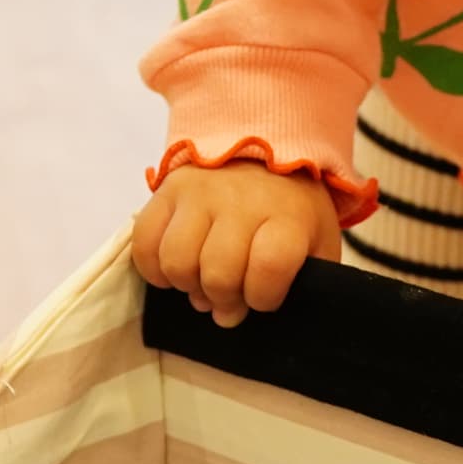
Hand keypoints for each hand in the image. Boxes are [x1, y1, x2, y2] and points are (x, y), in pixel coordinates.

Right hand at [130, 159, 343, 327]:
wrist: (264, 146)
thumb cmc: (291, 209)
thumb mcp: (317, 240)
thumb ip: (308, 280)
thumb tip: (266, 317)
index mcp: (287, 217)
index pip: (269, 267)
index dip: (263, 297)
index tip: (263, 297)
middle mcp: (241, 202)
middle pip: (218, 273)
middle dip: (223, 299)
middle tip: (229, 297)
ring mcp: (199, 194)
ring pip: (177, 261)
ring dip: (187, 285)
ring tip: (201, 281)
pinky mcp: (167, 190)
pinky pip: (144, 242)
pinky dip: (153, 268)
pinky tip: (173, 271)